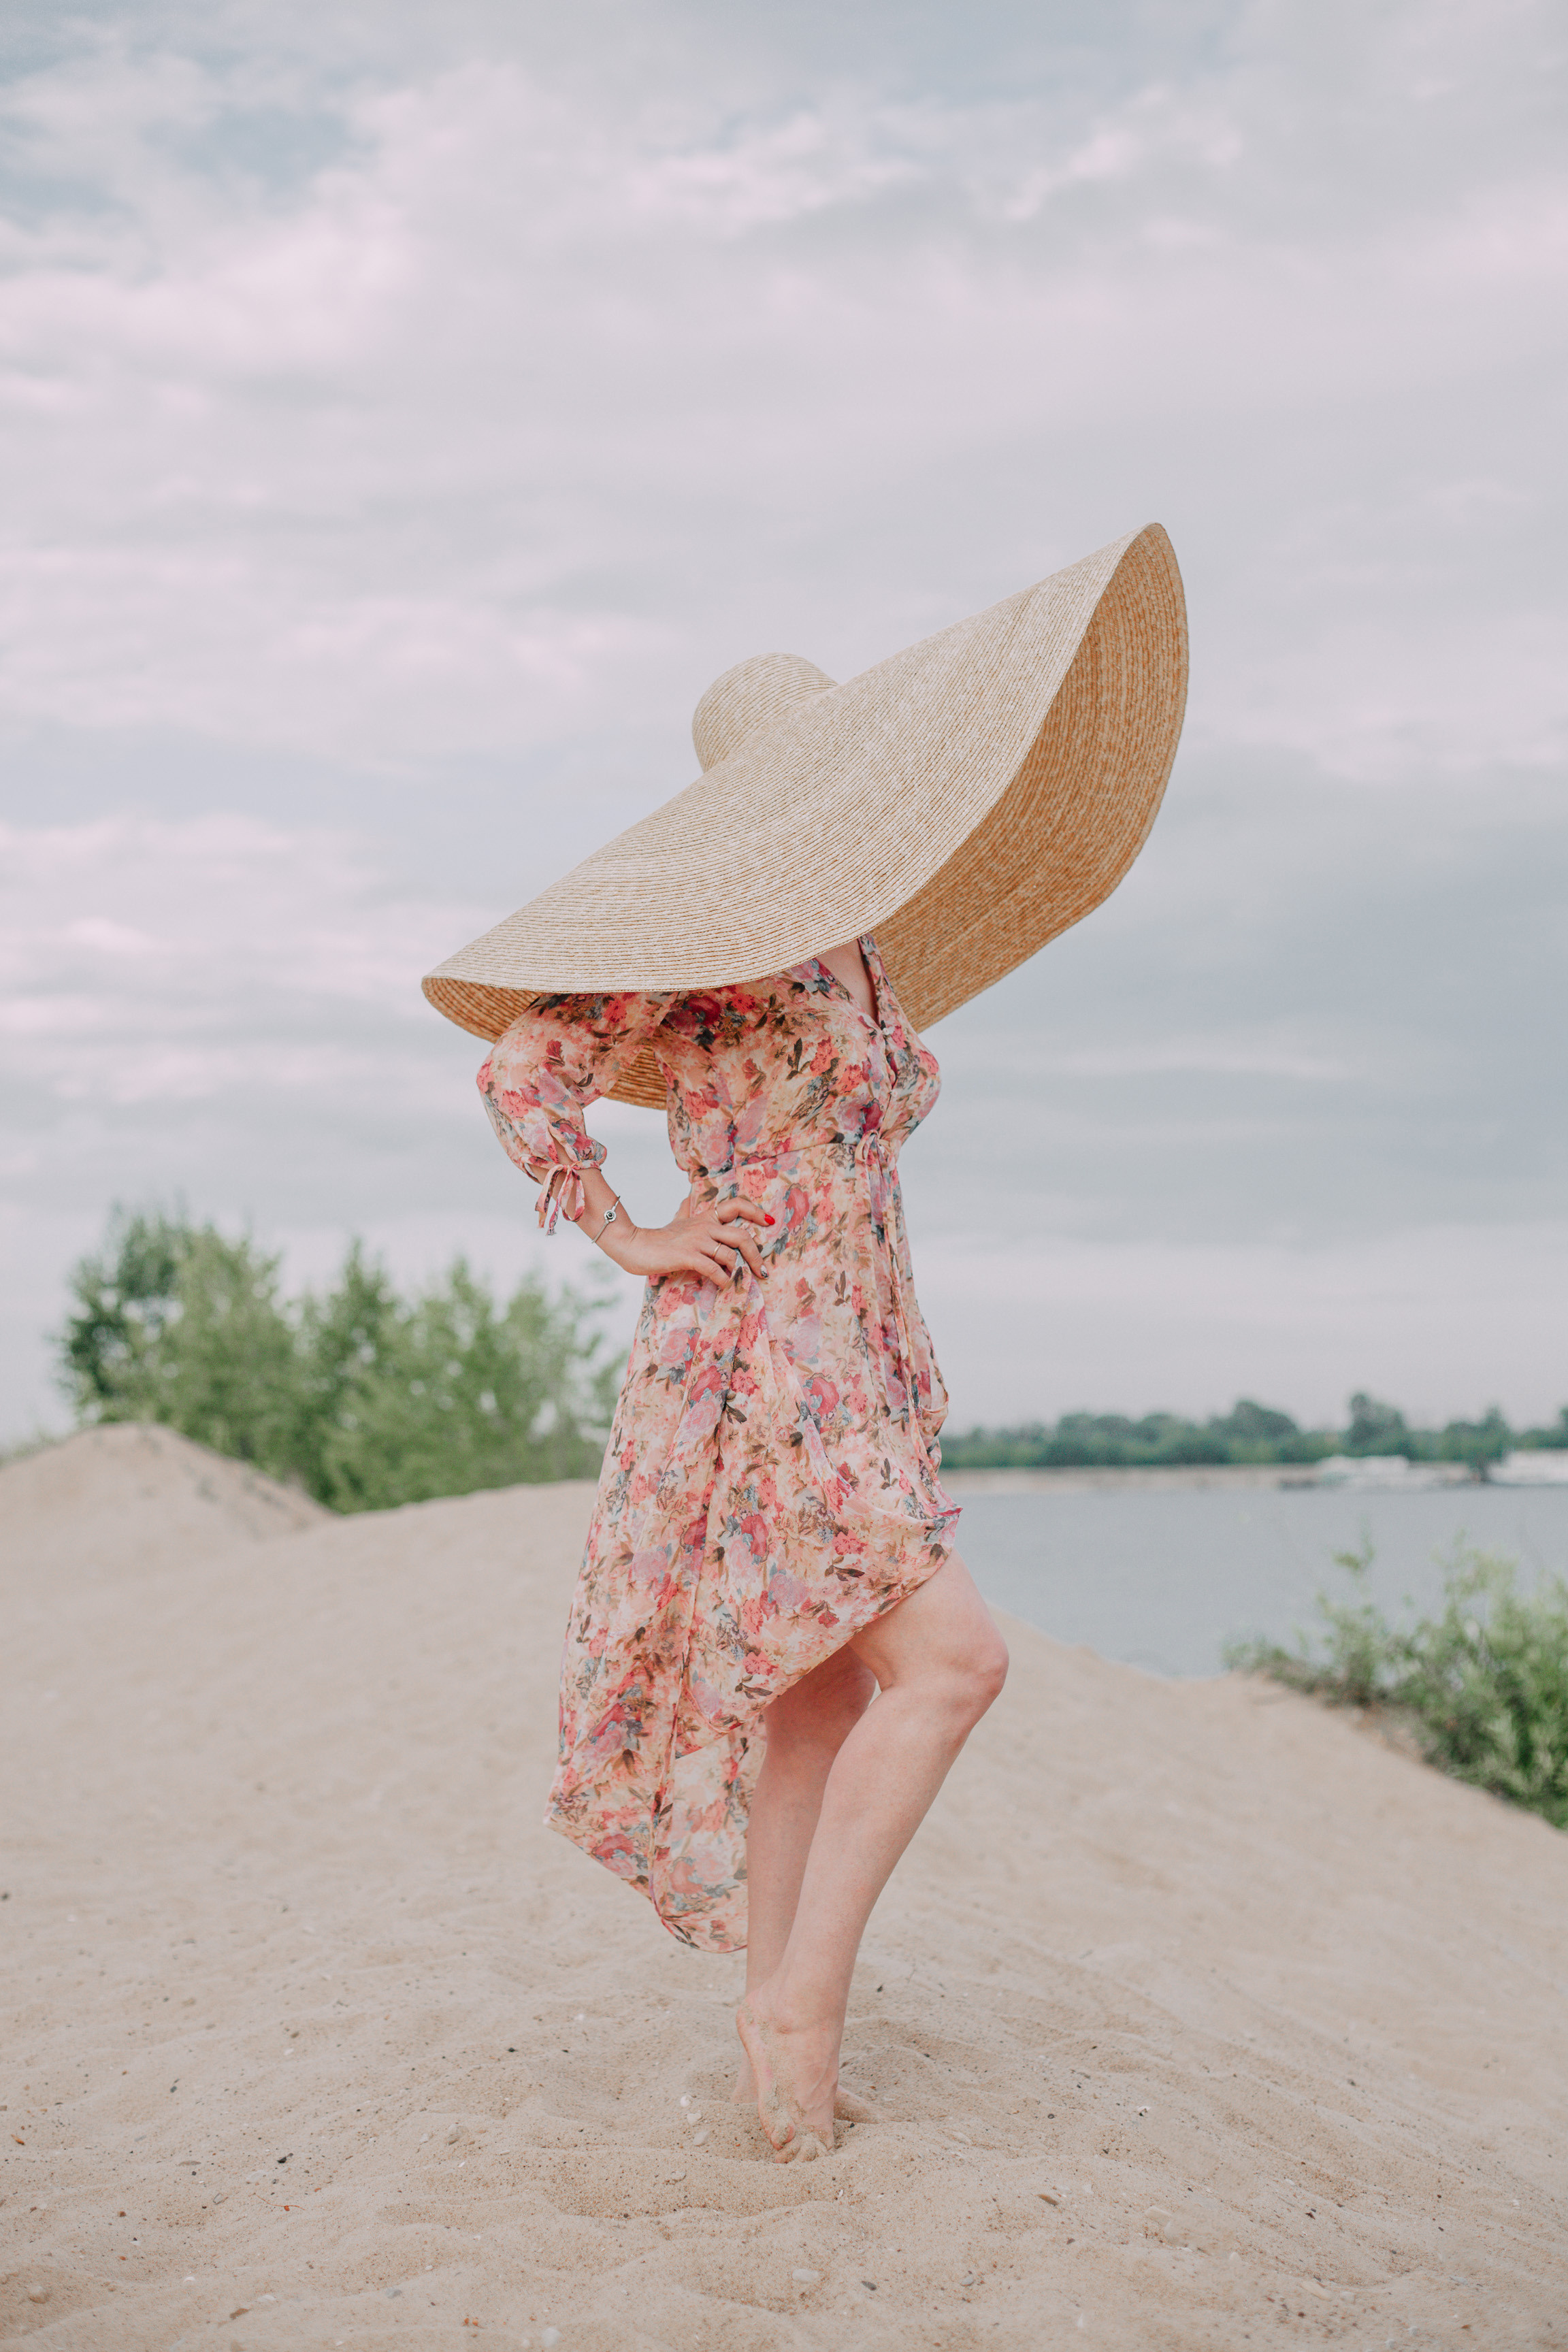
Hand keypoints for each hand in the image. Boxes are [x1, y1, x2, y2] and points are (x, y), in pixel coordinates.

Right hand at [610, 1197, 771, 1286]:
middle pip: (742, 1236)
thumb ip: (684, 1211)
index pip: (737, 1205)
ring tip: (733, 1279)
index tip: (768, 1221)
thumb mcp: (674, 1220)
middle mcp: (705, 1226)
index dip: (755, 1211)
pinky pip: (715, 1269)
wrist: (633, 1245)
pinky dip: (723, 1279)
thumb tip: (685, 1200)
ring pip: (730, 1255)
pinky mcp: (688, 1256)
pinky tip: (721, 1284)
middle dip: (756, 1256)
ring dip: (736, 1271)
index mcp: (705, 1217)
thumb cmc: (656, 1237)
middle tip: (762, 1271)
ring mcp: (697, 1241)